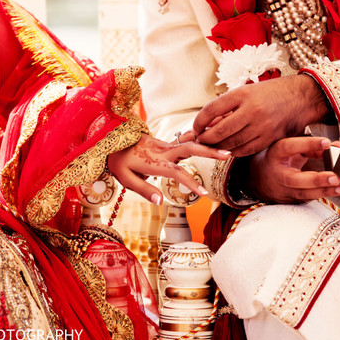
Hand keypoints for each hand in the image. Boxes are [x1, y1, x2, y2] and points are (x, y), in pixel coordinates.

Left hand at [107, 134, 230, 204]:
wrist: (110, 138)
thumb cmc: (118, 161)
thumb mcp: (125, 178)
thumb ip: (144, 190)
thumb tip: (160, 202)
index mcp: (154, 162)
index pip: (177, 173)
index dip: (191, 183)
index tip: (205, 194)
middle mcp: (162, 151)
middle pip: (190, 149)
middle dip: (209, 151)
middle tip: (228, 154)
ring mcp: (164, 144)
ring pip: (189, 143)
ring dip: (207, 144)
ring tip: (226, 147)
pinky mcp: (165, 143)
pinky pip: (184, 142)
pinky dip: (198, 142)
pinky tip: (210, 142)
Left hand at [193, 74, 329, 156]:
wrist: (300, 98)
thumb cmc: (269, 93)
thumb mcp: (247, 91)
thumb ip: (227, 106)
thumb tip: (205, 123)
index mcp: (243, 94)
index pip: (211, 110)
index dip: (199, 121)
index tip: (195, 127)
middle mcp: (252, 110)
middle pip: (219, 131)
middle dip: (206, 138)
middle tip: (200, 139)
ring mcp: (262, 126)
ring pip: (231, 143)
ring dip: (217, 147)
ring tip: (212, 145)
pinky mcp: (269, 139)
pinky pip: (244, 150)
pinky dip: (233, 151)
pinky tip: (228, 148)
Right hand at [244, 137, 339, 203]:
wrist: (256, 178)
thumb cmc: (277, 159)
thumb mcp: (290, 148)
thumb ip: (311, 147)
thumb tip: (336, 147)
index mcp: (275, 154)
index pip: (290, 147)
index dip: (308, 144)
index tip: (327, 143)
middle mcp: (278, 174)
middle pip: (296, 179)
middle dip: (317, 180)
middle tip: (336, 177)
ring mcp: (282, 190)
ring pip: (304, 193)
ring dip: (325, 191)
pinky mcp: (289, 200)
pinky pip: (308, 198)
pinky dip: (323, 195)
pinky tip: (337, 192)